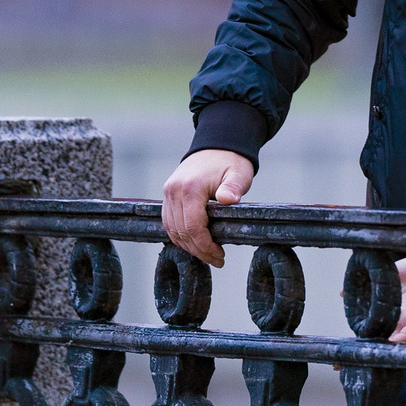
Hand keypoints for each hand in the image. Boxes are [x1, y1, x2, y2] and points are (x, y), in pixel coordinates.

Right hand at [161, 148, 254, 266]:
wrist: (216, 145)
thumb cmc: (230, 162)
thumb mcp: (238, 174)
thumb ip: (233, 187)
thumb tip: (228, 199)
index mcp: (190, 188)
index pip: (193, 227)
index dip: (205, 246)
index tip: (220, 256)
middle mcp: (174, 191)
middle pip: (181, 232)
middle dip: (199, 250)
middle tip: (217, 260)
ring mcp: (168, 193)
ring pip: (172, 230)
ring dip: (189, 246)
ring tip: (208, 255)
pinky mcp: (168, 195)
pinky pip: (169, 222)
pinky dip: (180, 236)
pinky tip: (195, 243)